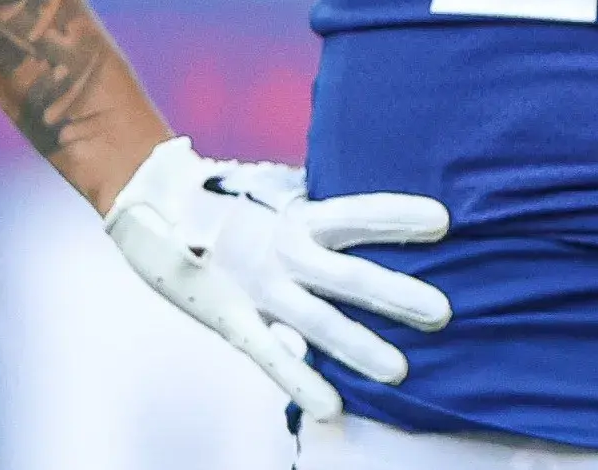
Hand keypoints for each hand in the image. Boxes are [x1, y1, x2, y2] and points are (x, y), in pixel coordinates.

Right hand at [100, 136, 451, 419]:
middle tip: (444, 313)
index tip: (444, 222)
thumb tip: (379, 205)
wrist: (153, 206)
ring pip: (318, 324)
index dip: (398, 216)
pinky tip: (332, 408)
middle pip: (349, 277)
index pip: (359, 213)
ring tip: (400, 371)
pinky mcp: (233, 320)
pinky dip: (301, 383)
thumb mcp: (282, 188)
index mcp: (299, 214)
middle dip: (397, 295)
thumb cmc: (231, 194)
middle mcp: (284, 253)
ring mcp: (259, 290)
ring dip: (359, 349)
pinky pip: (272, 356)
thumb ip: (324, 202)